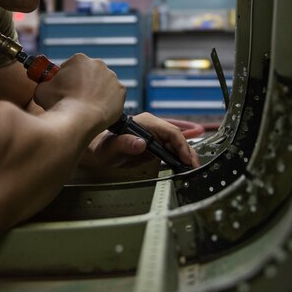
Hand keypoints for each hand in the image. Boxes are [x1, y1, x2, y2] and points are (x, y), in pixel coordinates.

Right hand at [32, 54, 124, 129]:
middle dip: (84, 83)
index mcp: (79, 59)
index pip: (72, 67)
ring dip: (96, 92)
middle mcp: (98, 64)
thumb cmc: (59, 104)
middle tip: (76, 98)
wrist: (78, 120)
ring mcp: (112, 78)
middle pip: (89, 73)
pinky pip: (114, 95)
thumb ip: (44, 84)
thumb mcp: (41, 90)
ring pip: (103, 84)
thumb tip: (44, 87)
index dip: (67, 78)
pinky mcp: (121, 91)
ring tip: (87, 107)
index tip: (65, 89)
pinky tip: (98, 110)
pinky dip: (107, 102)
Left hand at [81, 112, 200, 168]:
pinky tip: (184, 166)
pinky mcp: (154, 144)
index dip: (180, 144)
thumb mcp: (110, 149)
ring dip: (186, 155)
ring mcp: (154, 135)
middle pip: (176, 137)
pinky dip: (179, 157)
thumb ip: (124, 145)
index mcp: (144, 123)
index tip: (186, 158)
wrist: (96, 151)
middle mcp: (151, 127)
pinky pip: (170, 149)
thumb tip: (141, 143)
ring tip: (192, 168)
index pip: (170, 131)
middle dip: (187, 151)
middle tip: (195, 166)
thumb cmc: (101, 148)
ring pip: (176, 143)